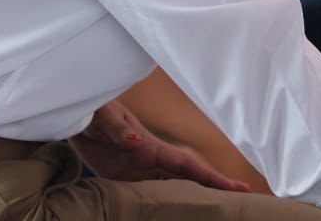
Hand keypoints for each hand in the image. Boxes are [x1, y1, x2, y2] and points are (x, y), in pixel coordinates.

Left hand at [70, 100, 252, 192]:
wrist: (75, 116)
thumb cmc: (89, 111)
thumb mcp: (101, 116)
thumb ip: (117, 128)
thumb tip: (137, 140)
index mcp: (149, 145)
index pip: (186, 164)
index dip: (212, 176)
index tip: (238, 188)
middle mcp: (151, 157)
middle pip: (190, 176)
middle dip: (217, 187)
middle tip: (246, 199)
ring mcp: (142, 167)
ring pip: (177, 184)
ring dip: (199, 194)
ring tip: (222, 208)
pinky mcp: (129, 175)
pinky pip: (156, 190)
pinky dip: (174, 198)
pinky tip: (184, 209)